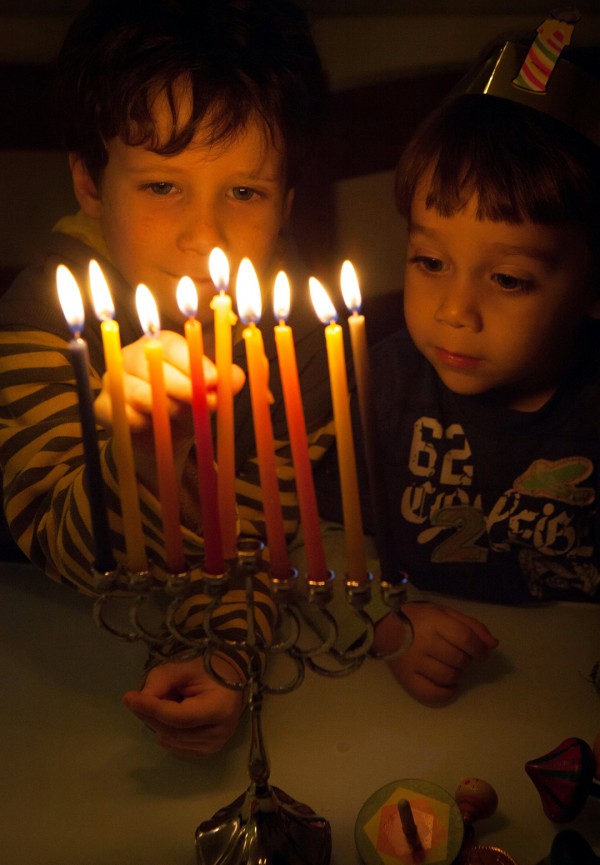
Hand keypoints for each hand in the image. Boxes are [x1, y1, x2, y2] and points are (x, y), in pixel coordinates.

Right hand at [95, 330, 244, 487]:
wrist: (162, 441)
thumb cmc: (187, 408)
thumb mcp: (210, 395)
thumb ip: (224, 384)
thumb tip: (237, 377)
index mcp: (158, 344)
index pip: (170, 345)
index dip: (192, 361)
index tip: (213, 380)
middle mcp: (131, 356)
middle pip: (153, 366)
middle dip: (185, 387)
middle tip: (207, 404)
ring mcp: (113, 380)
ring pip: (140, 392)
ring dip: (167, 408)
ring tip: (182, 417)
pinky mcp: (102, 406)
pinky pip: (125, 414)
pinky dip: (145, 424)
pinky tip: (156, 427)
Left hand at [122, 655, 245, 756]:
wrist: (229, 681)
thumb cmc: (207, 671)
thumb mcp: (184, 667)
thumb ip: (162, 680)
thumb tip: (139, 700)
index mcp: (220, 708)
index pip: (179, 716)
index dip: (153, 708)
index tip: (129, 698)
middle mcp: (219, 733)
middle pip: (171, 730)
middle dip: (149, 714)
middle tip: (136, 697)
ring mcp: (213, 746)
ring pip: (169, 740)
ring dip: (158, 722)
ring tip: (166, 702)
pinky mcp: (205, 752)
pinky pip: (173, 747)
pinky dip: (165, 731)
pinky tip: (172, 716)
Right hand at [374, 602, 498, 705]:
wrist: (382, 627)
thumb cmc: (418, 618)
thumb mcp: (444, 613)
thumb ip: (470, 626)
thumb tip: (493, 644)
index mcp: (433, 621)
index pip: (465, 639)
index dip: (479, 648)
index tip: (481, 652)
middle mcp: (423, 642)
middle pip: (459, 659)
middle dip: (466, 659)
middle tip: (458, 653)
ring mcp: (414, 662)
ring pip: (448, 676)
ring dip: (456, 673)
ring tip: (449, 665)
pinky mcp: (406, 678)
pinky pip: (432, 693)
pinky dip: (446, 692)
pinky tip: (449, 685)